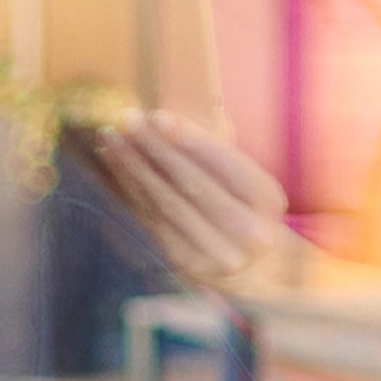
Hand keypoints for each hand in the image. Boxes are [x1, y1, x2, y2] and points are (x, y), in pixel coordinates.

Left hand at [94, 109, 292, 286]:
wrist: (255, 264)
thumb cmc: (245, 205)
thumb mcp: (247, 180)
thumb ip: (215, 155)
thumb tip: (162, 122)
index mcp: (268, 200)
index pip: (226, 164)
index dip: (191, 140)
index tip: (158, 116)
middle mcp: (248, 231)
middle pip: (192, 184)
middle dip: (155, 148)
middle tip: (127, 120)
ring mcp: (217, 252)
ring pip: (166, 203)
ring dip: (134, 168)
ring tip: (112, 139)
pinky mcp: (188, 263)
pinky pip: (153, 220)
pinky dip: (131, 190)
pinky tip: (117, 166)